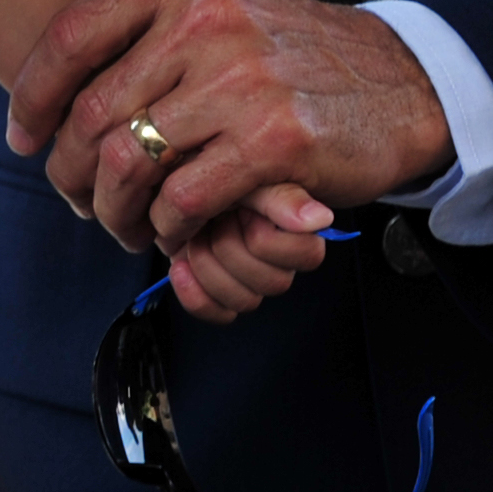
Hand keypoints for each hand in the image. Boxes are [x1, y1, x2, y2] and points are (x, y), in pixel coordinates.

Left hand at [5, 0, 450, 279]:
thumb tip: (54, 59)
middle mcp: (207, 16)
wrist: (402, 82)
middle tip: (73, 196)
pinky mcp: (274, 139)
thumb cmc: (292, 49)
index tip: (24, 134)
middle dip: (70, 167)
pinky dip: (167, 225)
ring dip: (113, 206)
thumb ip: (146, 18)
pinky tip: (173, 229)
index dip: (34, 94)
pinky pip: (184, 197)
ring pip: (132, 158)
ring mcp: (242, 76)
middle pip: (94, 108)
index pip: (73, 34)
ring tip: (118, 221)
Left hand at [163, 183, 341, 322]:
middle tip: (211, 220)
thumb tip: (320, 218)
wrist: (172, 190)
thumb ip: (280, 196)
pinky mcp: (219, 294)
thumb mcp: (243, 177)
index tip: (239, 211)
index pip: (307, 254)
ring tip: (192, 238)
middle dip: (230, 248)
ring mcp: (248, 279)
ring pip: (246, 301)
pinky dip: (195, 296)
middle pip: (274, 282)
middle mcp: (276, 258)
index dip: (264, 238)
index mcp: (292, 228)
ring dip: (208, 267)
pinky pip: (220, 314)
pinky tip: (180, 268)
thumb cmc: (210, 176)